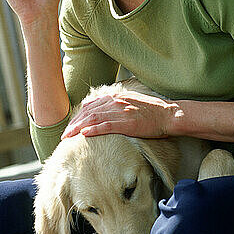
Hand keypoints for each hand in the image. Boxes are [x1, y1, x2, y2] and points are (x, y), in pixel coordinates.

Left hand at [62, 91, 177, 138]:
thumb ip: (116, 104)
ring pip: (93, 118)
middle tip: (64, 134)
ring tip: (68, 137)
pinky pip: (106, 126)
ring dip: (78, 128)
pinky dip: (93, 130)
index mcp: (115, 96)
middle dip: (73, 123)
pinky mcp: (127, 123)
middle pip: (88, 112)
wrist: (168, 114)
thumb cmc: (151, 111)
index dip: (77, 116)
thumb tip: (103, 111)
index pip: (90, 105)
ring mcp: (121, 111)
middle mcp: (115, 101)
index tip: (69, 126)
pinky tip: (84, 135)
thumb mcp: (130, 102)